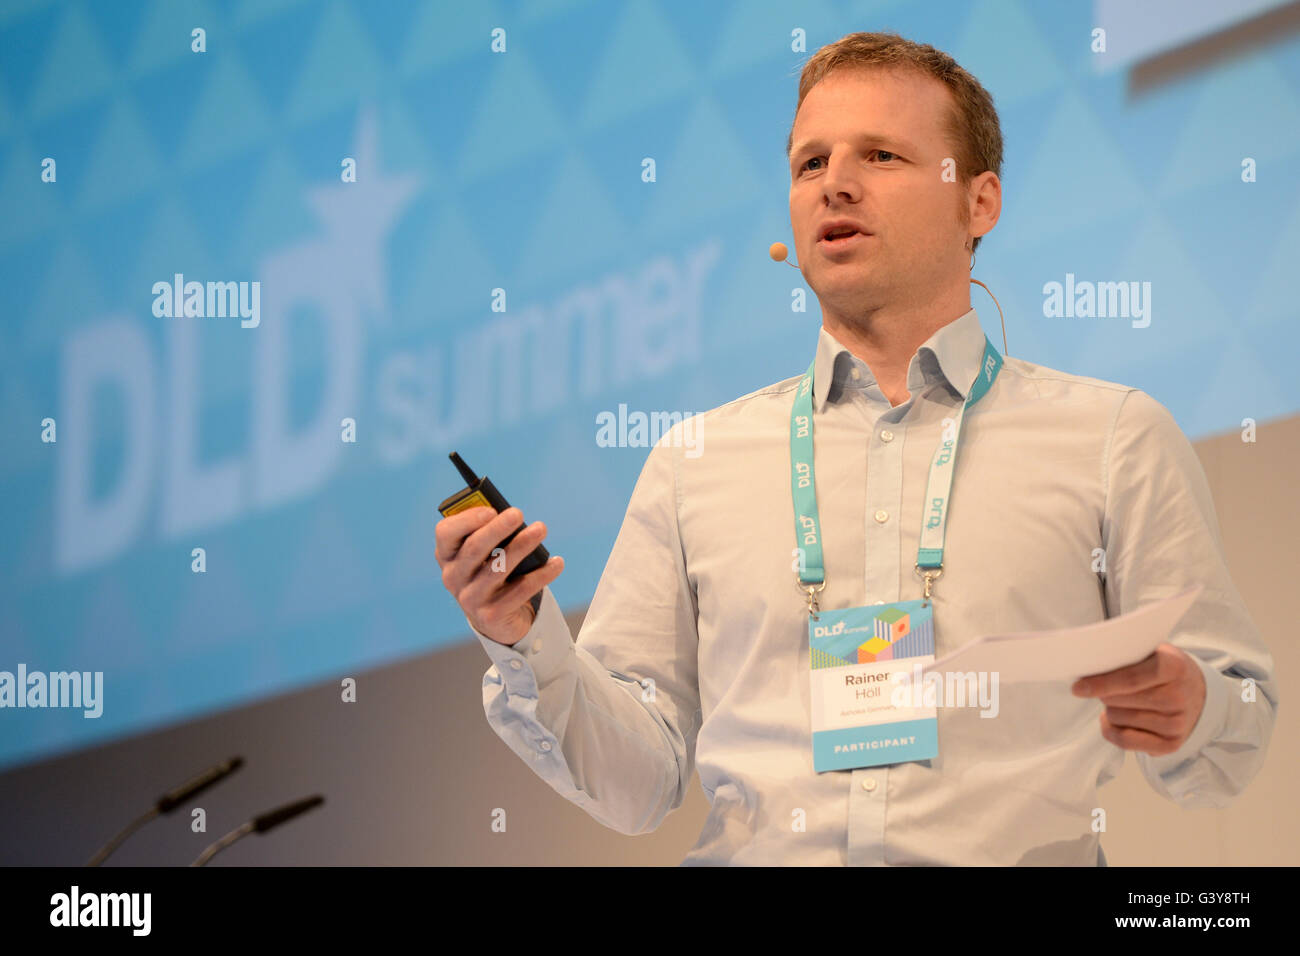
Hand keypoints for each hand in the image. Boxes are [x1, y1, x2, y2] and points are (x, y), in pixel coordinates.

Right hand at [435, 506, 563, 645]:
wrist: (495, 619)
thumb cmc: (491, 571)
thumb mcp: (485, 553)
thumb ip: (491, 533)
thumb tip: (513, 517)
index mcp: (447, 555)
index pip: (445, 532)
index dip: (467, 520)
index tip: (491, 510)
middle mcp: (453, 577)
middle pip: (474, 548)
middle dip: (497, 528)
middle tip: (518, 513)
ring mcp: (470, 599)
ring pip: (498, 567)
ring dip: (522, 545)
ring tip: (541, 529)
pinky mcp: (491, 615)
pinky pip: (520, 590)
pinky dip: (541, 575)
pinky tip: (556, 563)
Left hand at [1071, 643, 1205, 755]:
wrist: (1199, 692)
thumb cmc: (1164, 669)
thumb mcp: (1152, 651)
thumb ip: (1125, 655)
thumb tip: (1087, 666)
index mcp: (1174, 667)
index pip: (1129, 679)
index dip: (1100, 683)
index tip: (1077, 687)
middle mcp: (1178, 697)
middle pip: (1117, 700)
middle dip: (1104, 693)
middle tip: (1110, 687)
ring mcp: (1177, 723)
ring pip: (1117, 719)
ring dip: (1110, 709)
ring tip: (1123, 701)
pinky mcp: (1171, 744)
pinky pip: (1125, 741)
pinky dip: (1111, 730)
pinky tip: (1113, 720)